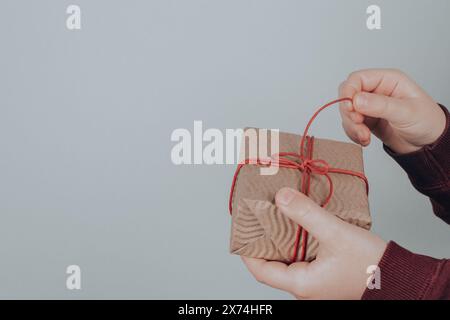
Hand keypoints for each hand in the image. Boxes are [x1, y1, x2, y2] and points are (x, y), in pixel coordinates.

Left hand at [242, 188, 386, 299]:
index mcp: (302, 283)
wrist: (400, 276)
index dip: (248, 250)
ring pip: (288, 258)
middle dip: (264, 240)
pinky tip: (299, 222)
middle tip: (260, 216)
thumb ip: (306, 214)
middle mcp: (305, 286)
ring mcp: (315, 281)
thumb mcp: (335, 234)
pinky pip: (302, 257)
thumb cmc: (371, 264)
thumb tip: (280, 197)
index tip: (243, 229)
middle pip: (272, 264)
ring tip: (277, 214)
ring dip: (281, 238)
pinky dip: (297, 240)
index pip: (261, 271)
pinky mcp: (324, 273)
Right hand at [339, 69, 445, 153]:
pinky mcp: (367, 121)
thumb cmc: (427, 122)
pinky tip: (365, 140)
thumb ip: (380, 105)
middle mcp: (376, 91)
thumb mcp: (406, 112)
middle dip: (349, 113)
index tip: (349, 108)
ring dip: (351, 127)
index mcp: (387, 80)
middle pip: (348, 96)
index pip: (357, 79)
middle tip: (359, 125)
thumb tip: (356, 100)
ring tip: (364, 137)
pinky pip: (350, 125)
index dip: (348, 92)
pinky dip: (353, 134)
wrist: (428, 144)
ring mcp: (370, 107)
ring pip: (347, 113)